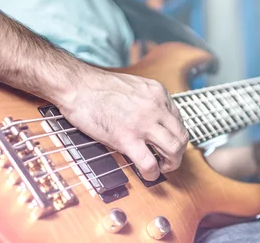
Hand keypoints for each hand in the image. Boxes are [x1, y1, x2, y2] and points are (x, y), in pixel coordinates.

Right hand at [56, 68, 188, 180]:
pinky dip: (152, 173)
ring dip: (171, 164)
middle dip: (178, 153)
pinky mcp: (127, 138)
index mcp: (158, 93)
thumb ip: (148, 101)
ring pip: (174, 150)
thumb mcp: (134, 87)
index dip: (174, 136)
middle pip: (182, 136)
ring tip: (161, 167)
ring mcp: (143, 123)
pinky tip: (147, 174)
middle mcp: (156, 107)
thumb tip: (154, 120)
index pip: (179, 120)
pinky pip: (150, 163)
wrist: (77, 86)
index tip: (166, 143)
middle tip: (168, 159)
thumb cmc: (98, 87)